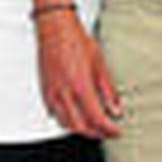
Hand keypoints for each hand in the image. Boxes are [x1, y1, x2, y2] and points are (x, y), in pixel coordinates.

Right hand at [36, 10, 121, 137]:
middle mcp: (64, 94)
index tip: (116, 131)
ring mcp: (52, 94)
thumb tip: (116, 109)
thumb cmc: (76, 40)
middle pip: (80, 127)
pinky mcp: (45, 91)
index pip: (97, 119)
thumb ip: (108, 90)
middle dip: (95, 133)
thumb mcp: (99, 63)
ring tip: (93, 126)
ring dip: (81, 129)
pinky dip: (66, 121)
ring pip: (65, 124)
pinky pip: (55, 114)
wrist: (55, 28)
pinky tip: (74, 115)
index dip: (109, 130)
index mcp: (80, 87)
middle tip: (106, 132)